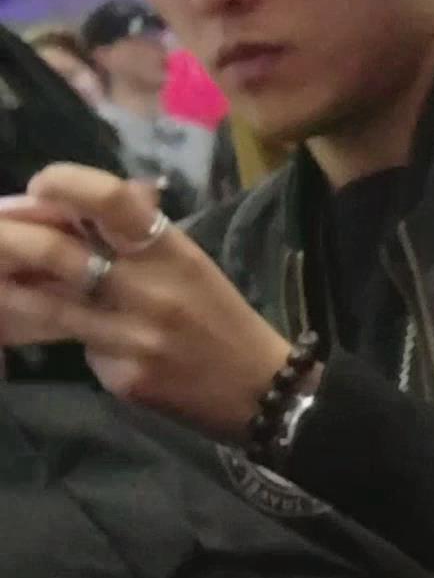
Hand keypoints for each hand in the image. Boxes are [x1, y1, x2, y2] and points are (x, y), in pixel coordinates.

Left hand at [0, 167, 288, 434]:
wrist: (263, 393)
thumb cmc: (222, 318)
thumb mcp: (190, 263)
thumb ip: (137, 235)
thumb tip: (76, 204)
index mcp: (173, 252)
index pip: (111, 200)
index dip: (65, 184)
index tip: (40, 185)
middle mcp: (152, 291)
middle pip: (58, 253)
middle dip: (11, 240)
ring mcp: (135, 339)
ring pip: (49, 308)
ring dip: (15, 292)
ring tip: (3, 283)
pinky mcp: (125, 379)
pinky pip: (81, 350)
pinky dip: (69, 339)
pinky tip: (75, 338)